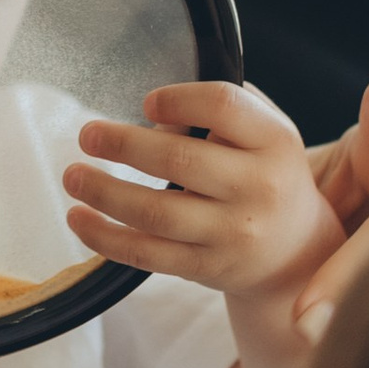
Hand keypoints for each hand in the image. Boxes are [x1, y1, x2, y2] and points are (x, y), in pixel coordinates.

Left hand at [64, 79, 339, 306]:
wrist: (296, 250)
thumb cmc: (264, 172)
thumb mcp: (264, 133)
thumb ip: (222, 110)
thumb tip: (154, 110)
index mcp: (275, 142)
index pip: (223, 106)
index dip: (179, 100)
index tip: (147, 102)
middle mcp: (259, 188)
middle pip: (180, 160)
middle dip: (123, 145)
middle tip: (88, 134)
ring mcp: (233, 234)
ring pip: (156, 213)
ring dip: (103, 191)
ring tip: (72, 175)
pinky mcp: (208, 268)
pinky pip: (147, 254)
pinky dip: (105, 237)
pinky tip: (79, 218)